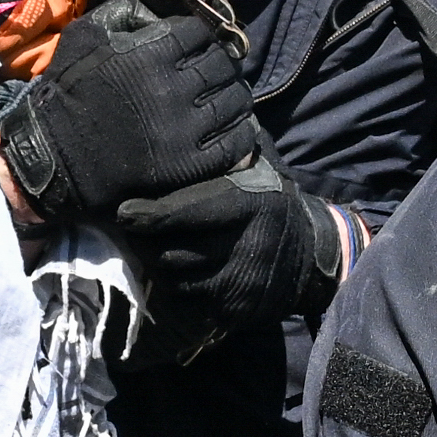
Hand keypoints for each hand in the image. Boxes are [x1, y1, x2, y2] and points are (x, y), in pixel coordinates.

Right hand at [0, 0, 264, 226]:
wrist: (54, 158)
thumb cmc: (69, 93)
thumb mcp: (86, 35)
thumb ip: (126, 11)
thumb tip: (162, 9)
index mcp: (150, 52)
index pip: (201, 32)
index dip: (200, 37)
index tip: (193, 47)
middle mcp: (172, 88)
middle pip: (223, 65)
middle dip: (219, 65)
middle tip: (210, 73)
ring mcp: (184, 129)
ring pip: (235, 101)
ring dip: (232, 97)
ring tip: (220, 100)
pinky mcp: (189, 165)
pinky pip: (234, 143)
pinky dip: (238, 134)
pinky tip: (225, 129)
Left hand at [110, 164, 344, 360]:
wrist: (312, 255)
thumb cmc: (272, 201)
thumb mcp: (261, 165)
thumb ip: (229, 149)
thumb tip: (185, 125)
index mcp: (249, 204)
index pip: (186, 213)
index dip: (150, 215)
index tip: (124, 212)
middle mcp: (246, 246)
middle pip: (171, 252)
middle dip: (146, 243)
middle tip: (133, 232)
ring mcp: (241, 284)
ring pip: (174, 280)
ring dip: (158, 266)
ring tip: (154, 249)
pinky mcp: (236, 311)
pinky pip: (188, 301)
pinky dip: (176, 288)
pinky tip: (180, 270)